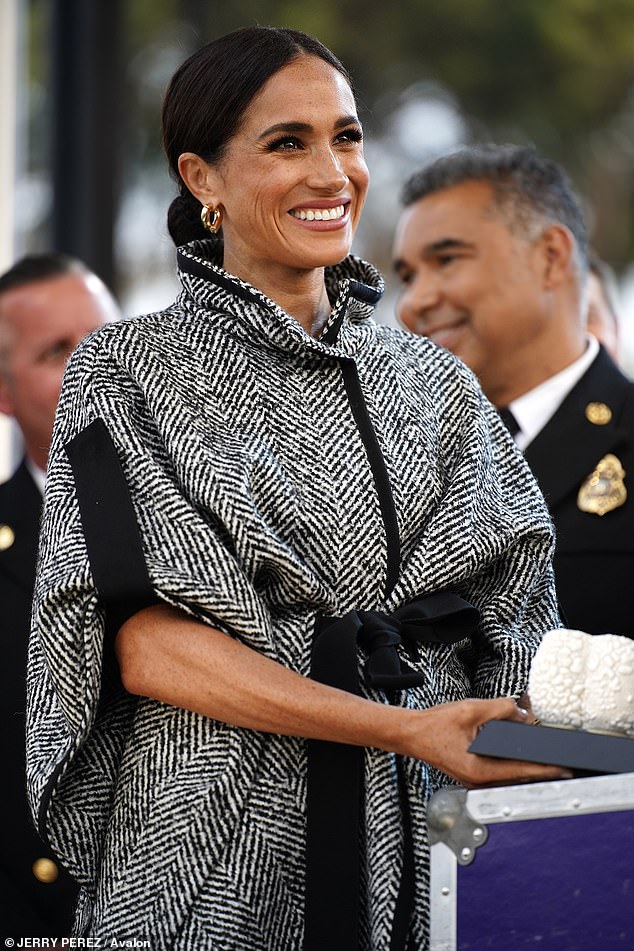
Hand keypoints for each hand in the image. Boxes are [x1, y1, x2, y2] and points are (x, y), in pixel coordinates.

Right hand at [403, 697, 569, 787]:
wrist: (410, 733)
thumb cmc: (433, 726)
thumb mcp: (470, 710)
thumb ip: (500, 709)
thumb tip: (521, 712)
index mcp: (480, 769)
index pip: (521, 770)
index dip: (546, 768)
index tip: (565, 768)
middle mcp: (479, 780)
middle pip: (518, 775)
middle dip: (538, 765)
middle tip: (561, 759)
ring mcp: (475, 779)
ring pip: (509, 774)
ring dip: (524, 764)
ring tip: (544, 756)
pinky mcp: (472, 773)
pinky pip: (498, 770)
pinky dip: (510, 761)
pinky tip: (518, 753)